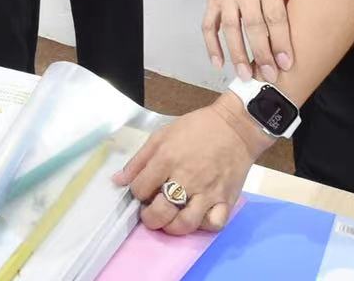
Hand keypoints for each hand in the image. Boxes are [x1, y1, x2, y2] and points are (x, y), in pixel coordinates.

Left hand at [115, 93, 272, 234]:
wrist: (235, 126)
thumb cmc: (197, 128)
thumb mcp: (162, 135)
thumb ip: (139, 159)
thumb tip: (118, 181)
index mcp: (167, 159)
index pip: (140, 189)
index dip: (136, 193)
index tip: (142, 192)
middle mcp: (186, 178)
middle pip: (160, 212)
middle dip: (149, 218)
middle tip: (151, 214)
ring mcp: (207, 191)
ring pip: (185, 223)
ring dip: (173, 227)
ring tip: (170, 219)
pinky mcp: (226, 199)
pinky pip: (214, 224)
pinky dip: (204, 225)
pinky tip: (198, 217)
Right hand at [202, 0, 292, 81]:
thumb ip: (281, 10)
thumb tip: (287, 46)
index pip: (275, 16)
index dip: (281, 41)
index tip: (287, 64)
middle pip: (253, 25)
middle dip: (261, 53)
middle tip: (268, 76)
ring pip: (230, 27)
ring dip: (237, 53)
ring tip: (245, 75)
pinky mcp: (212, 2)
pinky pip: (208, 26)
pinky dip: (212, 46)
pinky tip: (218, 64)